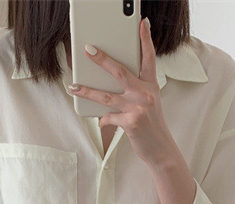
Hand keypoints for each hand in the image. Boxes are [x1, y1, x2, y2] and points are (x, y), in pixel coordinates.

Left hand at [67, 17, 177, 168]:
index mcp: (151, 85)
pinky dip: (103, 120)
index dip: (145, 39)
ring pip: (106, 96)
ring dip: (87, 91)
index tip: (141, 23)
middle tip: (89, 50)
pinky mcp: (131, 122)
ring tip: (74, 87)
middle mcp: (145, 93)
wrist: (161, 149)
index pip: (149, 58)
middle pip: (120, 71)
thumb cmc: (152, 126)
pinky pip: (109, 117)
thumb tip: (110, 85)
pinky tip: (101, 121)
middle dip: (102, 59)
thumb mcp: (150, 103)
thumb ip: (135, 90)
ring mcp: (138, 107)